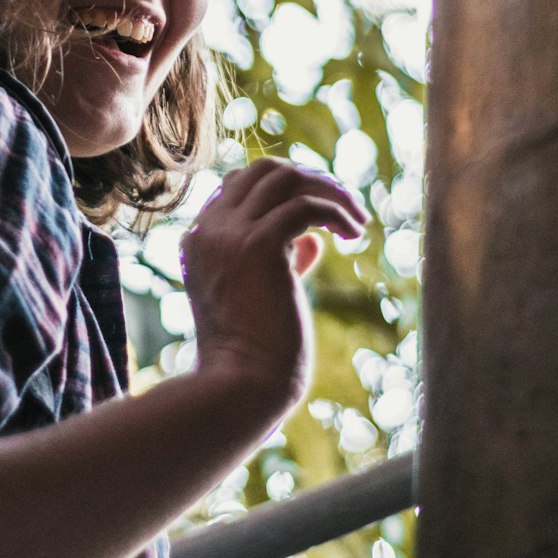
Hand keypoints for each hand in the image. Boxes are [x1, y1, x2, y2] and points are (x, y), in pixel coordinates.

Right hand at [179, 159, 366, 417]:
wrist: (241, 388)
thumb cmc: (254, 355)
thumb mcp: (261, 296)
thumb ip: (281, 262)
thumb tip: (314, 241)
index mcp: (200, 240)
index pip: (240, 185)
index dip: (284, 190)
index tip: (319, 213)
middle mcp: (210, 229)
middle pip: (263, 169)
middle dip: (309, 179)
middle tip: (343, 207)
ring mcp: (230, 235)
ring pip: (284, 177)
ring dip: (328, 191)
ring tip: (357, 220)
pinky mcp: (259, 246)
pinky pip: (306, 205)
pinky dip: (335, 211)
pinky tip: (353, 234)